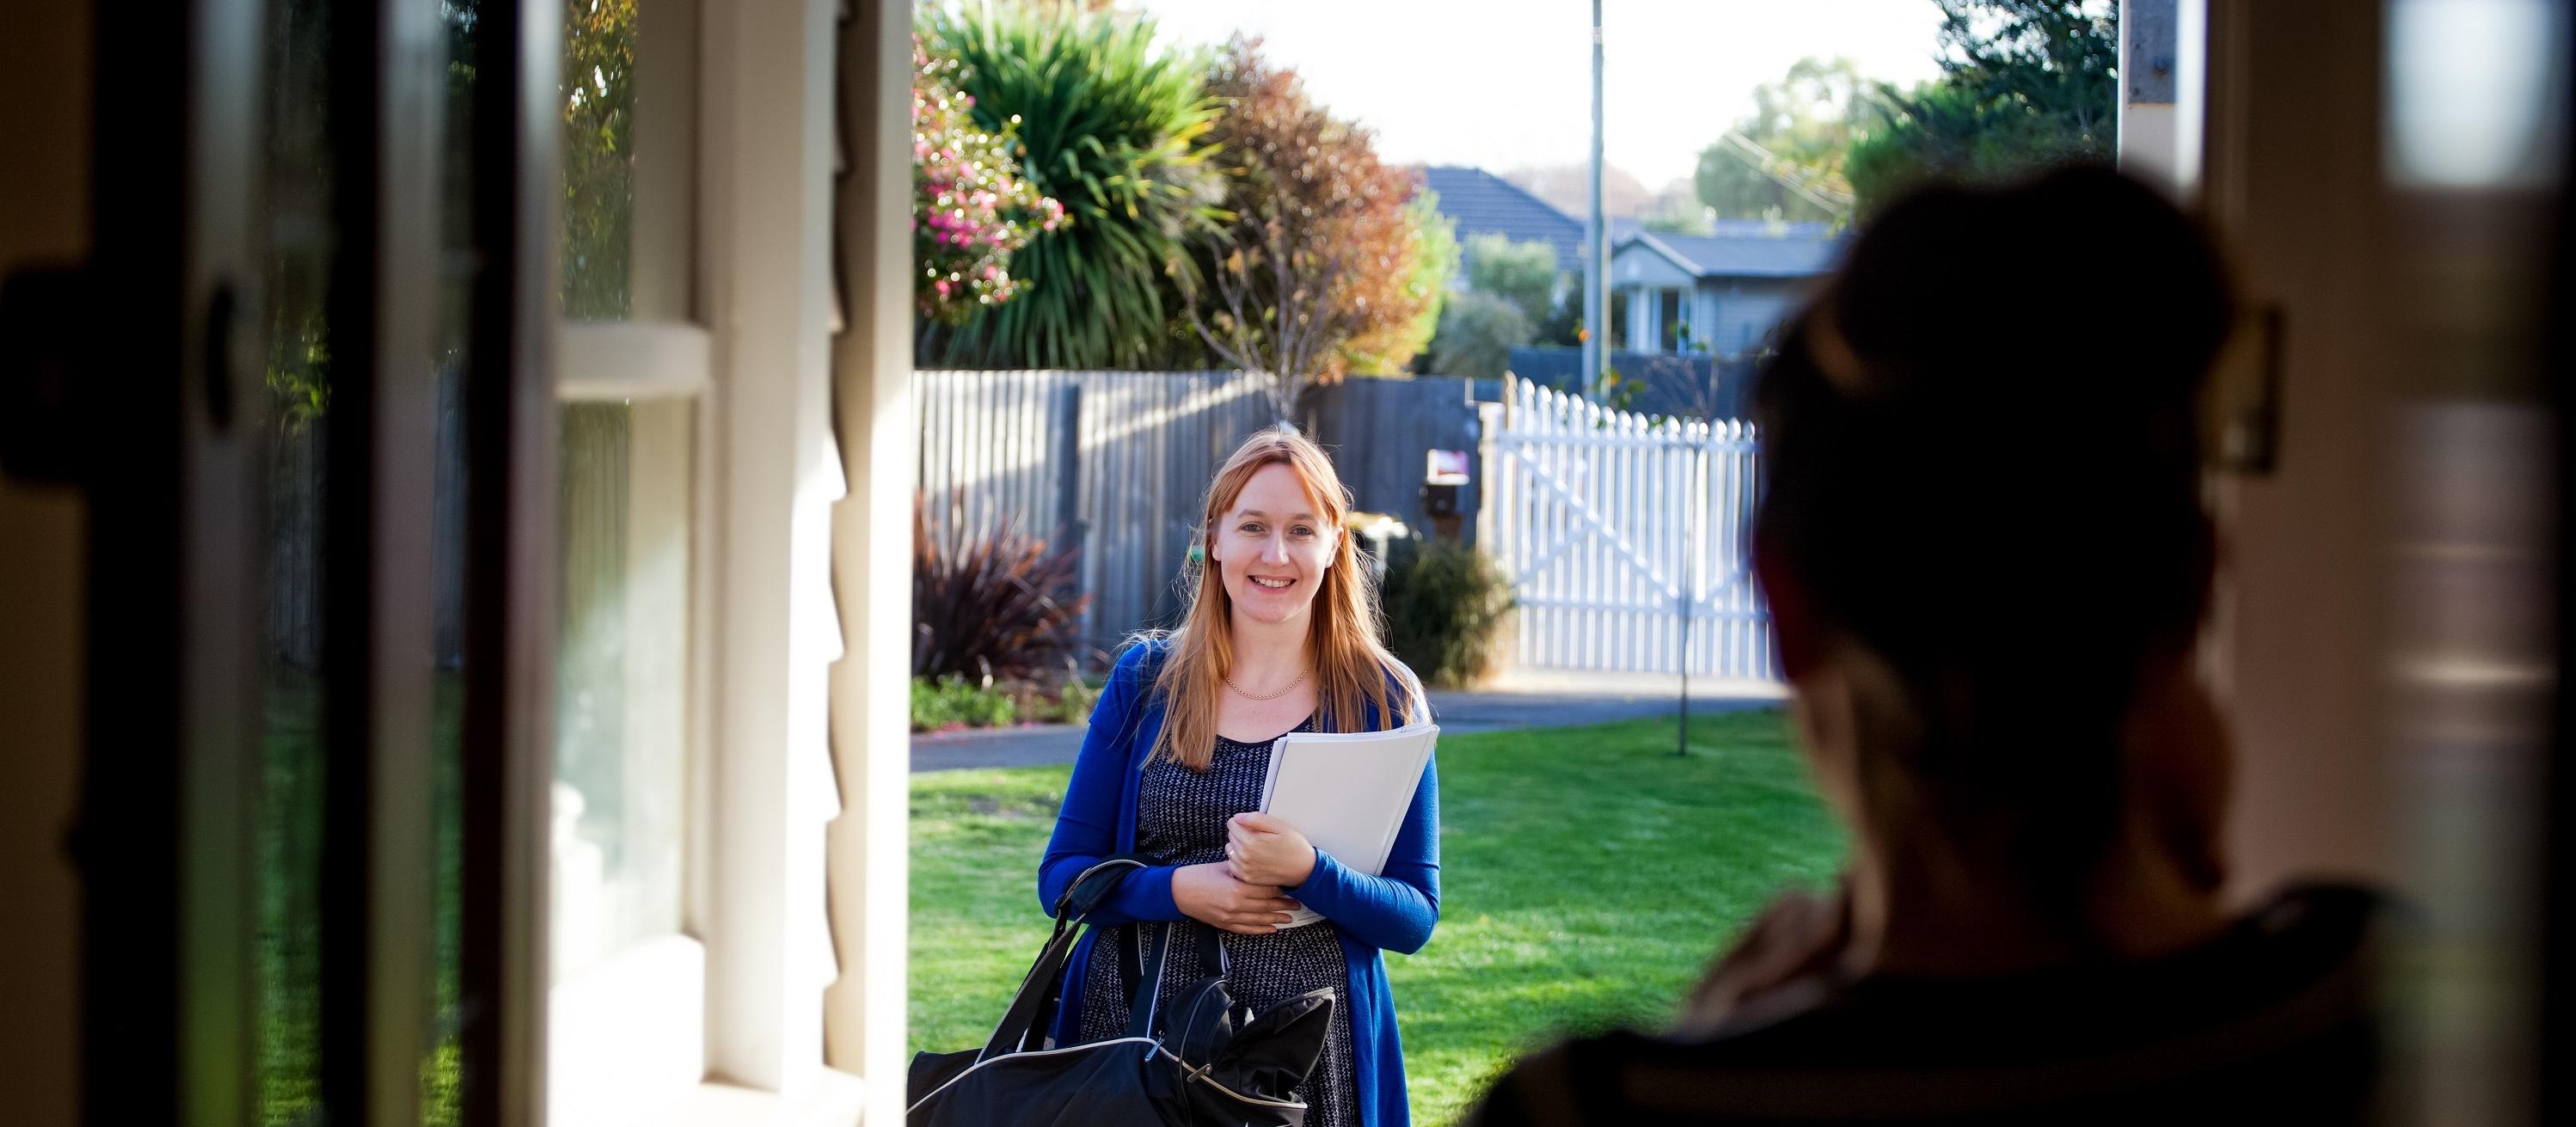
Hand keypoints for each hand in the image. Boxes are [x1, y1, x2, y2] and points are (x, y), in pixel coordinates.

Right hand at [1171, 862, 1299, 934]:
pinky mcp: (1225, 924)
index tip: (1291, 888)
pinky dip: (1260, 929)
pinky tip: (1271, 928)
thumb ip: (1244, 871)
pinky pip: (1247, 929)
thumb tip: (1262, 869)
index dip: (1281, 890)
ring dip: (1276, 919)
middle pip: (1266, 906)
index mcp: (1237, 888)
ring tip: (1290, 918)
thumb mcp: (1224, 867)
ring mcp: (1230, 917)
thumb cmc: (1200, 875)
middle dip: (1284, 906)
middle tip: (1297, 904)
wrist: (1180, 891)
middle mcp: (1236, 905)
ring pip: (1259, 920)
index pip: (1266, 890)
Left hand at [1225, 812, 1316, 887]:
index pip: (1232, 824)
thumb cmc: (1294, 846)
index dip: (1241, 821)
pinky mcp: (1246, 878)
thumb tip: (1238, 817)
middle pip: (1231, 836)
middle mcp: (1244, 856)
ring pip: (1230, 850)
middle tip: (1257, 835)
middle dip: (1240, 832)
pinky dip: (1238, 860)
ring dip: (1238, 846)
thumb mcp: (1279, 826)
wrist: (1303, 870)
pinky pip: (1232, 864)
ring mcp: (1244, 869)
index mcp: (1251, 841)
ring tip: (1254, 847)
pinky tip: (1251, 858)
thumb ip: (1256, 819)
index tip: (1251, 824)